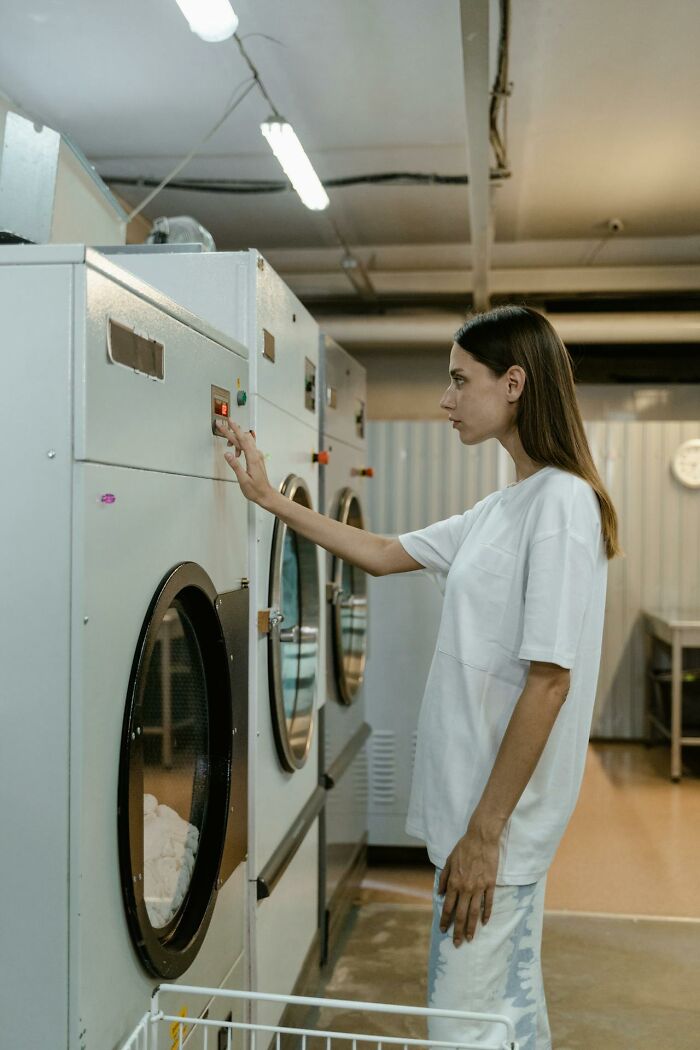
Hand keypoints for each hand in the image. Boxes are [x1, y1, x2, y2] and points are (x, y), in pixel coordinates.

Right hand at [216, 419, 274, 506]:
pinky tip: (236, 454)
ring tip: (228, 444)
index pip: (243, 440)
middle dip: (232, 431)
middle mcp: (256, 455)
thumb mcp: (243, 480)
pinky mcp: (257, 458)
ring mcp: (257, 456)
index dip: (235, 430)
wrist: (266, 495)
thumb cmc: (255, 490)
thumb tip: (227, 454)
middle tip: (222, 426)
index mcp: (253, 458)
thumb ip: (235, 466)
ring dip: (236, 440)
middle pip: (244, 438)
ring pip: (246, 442)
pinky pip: (248, 447)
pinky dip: (240, 446)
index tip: (229, 421)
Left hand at [438, 823, 500, 945]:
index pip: (448, 907)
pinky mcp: (490, 884)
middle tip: (457, 943)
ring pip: (474, 912)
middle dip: (457, 930)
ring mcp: (479, 887)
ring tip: (469, 939)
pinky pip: (488, 903)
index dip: (446, 920)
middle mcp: (465, 888)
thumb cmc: (463, 848)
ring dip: (471, 928)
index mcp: (454, 883)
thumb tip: (440, 894)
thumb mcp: (448, 861)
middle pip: (461, 914)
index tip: (444, 930)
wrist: (481, 838)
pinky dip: (486, 914)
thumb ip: (444, 879)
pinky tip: (484, 923)